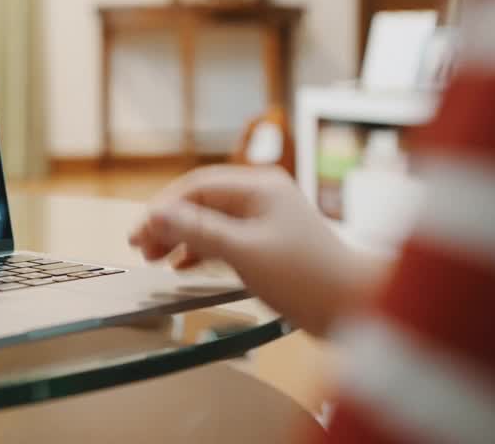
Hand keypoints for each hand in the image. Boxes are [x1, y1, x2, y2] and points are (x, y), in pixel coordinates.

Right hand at [129, 165, 384, 334]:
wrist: (356, 307)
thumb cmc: (307, 277)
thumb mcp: (244, 252)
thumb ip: (198, 232)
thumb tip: (156, 215)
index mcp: (260, 187)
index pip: (197, 187)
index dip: (163, 208)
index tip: (138, 233)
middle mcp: (264, 196)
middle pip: (202, 201)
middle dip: (169, 222)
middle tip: (140, 247)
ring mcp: (268, 219)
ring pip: (212, 220)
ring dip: (183, 237)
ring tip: (156, 258)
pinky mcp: (271, 244)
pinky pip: (226, 238)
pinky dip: (202, 249)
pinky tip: (184, 264)